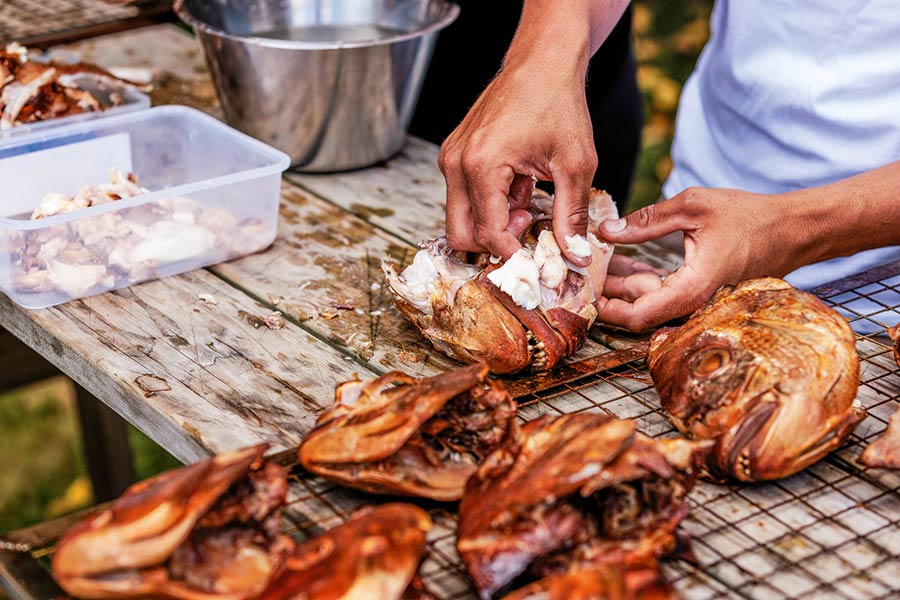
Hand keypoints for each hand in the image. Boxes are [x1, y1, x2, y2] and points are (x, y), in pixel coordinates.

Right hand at [438, 63, 596, 263]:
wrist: (542, 61)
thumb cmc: (558, 103)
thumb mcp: (576, 164)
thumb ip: (572, 216)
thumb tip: (575, 256)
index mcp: (481, 165)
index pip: (487, 232)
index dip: (513, 252)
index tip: (536, 255)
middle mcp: (456, 162)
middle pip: (459, 234)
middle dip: (493, 243)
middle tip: (528, 229)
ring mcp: (450, 157)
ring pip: (460, 217)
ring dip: (493, 222)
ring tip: (529, 200)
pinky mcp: (454, 154)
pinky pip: (463, 197)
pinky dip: (489, 203)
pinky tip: (519, 185)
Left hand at [596, 187, 801, 330]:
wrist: (794, 230)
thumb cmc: (750, 215)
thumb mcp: (693, 206)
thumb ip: (646, 221)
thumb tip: (605, 231)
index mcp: (693, 288)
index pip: (638, 316)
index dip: (606, 309)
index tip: (583, 291)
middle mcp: (696, 304)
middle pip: (639, 312)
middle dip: (609, 294)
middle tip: (584, 271)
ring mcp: (700, 302)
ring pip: (650, 304)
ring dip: (624, 286)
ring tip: (600, 262)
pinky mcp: (702, 295)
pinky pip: (665, 295)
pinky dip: (644, 282)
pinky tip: (624, 263)